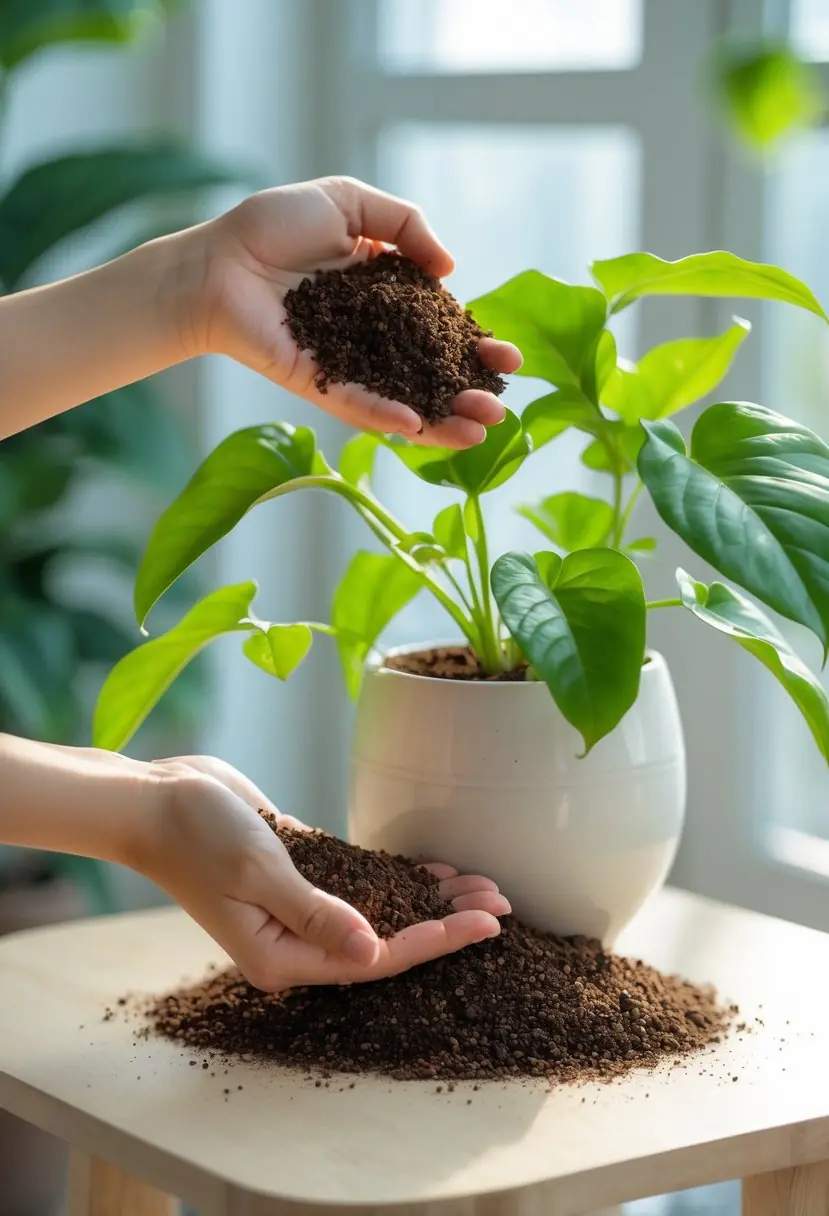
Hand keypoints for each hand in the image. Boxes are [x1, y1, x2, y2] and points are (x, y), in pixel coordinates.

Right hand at [142, 754, 509, 991]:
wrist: (155, 800)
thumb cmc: (197, 836)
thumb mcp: (263, 874)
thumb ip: (320, 914)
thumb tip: (375, 950)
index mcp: (283, 957)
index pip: (376, 958)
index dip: (436, 941)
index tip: (486, 923)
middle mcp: (295, 941)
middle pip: (387, 939)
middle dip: (444, 921)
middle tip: (501, 899)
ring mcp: (297, 908)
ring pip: (378, 911)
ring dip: (427, 898)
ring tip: (481, 883)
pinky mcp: (299, 875)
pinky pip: (359, 884)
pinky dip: (396, 877)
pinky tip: (434, 870)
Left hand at [181, 176, 521, 448]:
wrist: (218, 257)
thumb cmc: (273, 225)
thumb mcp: (350, 204)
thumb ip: (406, 225)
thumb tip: (449, 269)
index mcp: (385, 299)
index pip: (441, 332)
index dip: (474, 347)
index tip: (509, 360)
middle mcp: (371, 339)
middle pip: (429, 375)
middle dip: (469, 393)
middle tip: (500, 405)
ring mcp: (345, 366)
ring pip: (401, 400)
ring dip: (440, 420)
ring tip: (478, 432)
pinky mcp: (316, 382)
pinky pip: (355, 403)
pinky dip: (384, 416)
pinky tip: (416, 427)